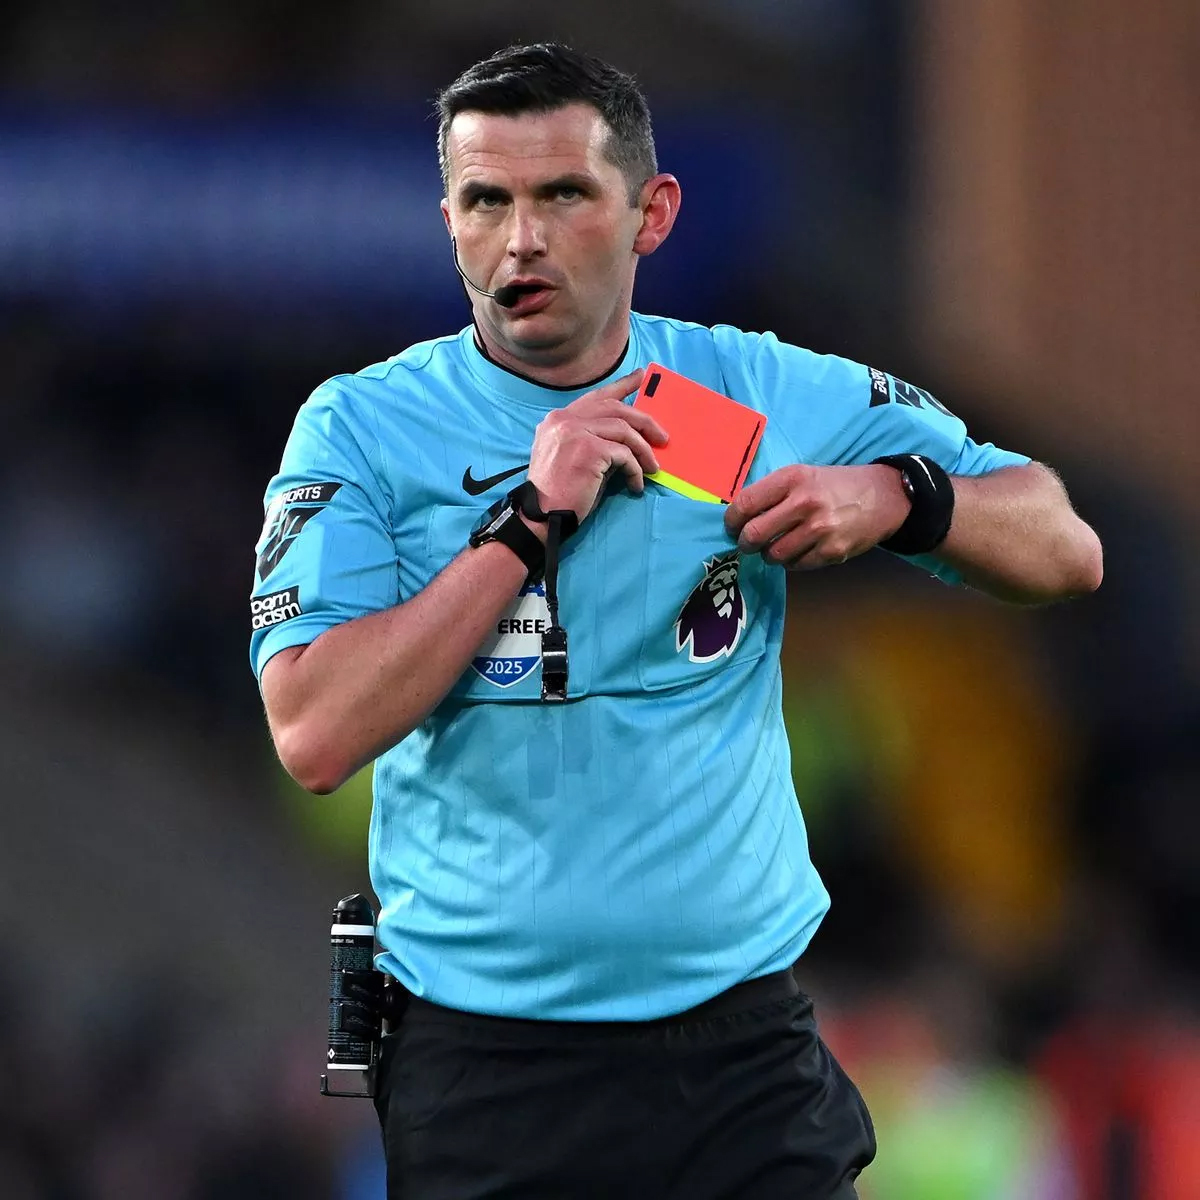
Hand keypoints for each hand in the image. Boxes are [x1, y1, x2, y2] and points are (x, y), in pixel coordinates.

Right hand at [527, 368, 668, 523]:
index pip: (596, 396)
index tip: (641, 376)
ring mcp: (575, 431)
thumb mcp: (572, 456)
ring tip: (653, 467)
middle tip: (662, 437)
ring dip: (644, 450)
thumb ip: (593, 439)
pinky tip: (636, 484)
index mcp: (558, 419)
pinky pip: (624, 455)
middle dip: (644, 421)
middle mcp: (564, 419)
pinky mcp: (588, 449)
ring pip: (624, 430)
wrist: (541, 514)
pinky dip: (635, 470)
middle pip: (615, 408)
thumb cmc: (559, 492)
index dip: (622, 385)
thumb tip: (629, 437)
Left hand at [724, 464, 910, 569]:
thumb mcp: (803, 475)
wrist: (883, 496)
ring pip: (773, 555)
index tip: (732, 526)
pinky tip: (799, 550)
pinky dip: (791, 562)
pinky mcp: (832, 551)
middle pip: (754, 534)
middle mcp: (804, 502)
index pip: (745, 503)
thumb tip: (739, 516)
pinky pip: (796, 566)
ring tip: (777, 546)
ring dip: (769, 555)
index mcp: (792, 478)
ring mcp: (819, 529)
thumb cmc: (835, 485)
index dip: (731, 520)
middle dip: (745, 543)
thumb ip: (773, 492)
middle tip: (748, 543)